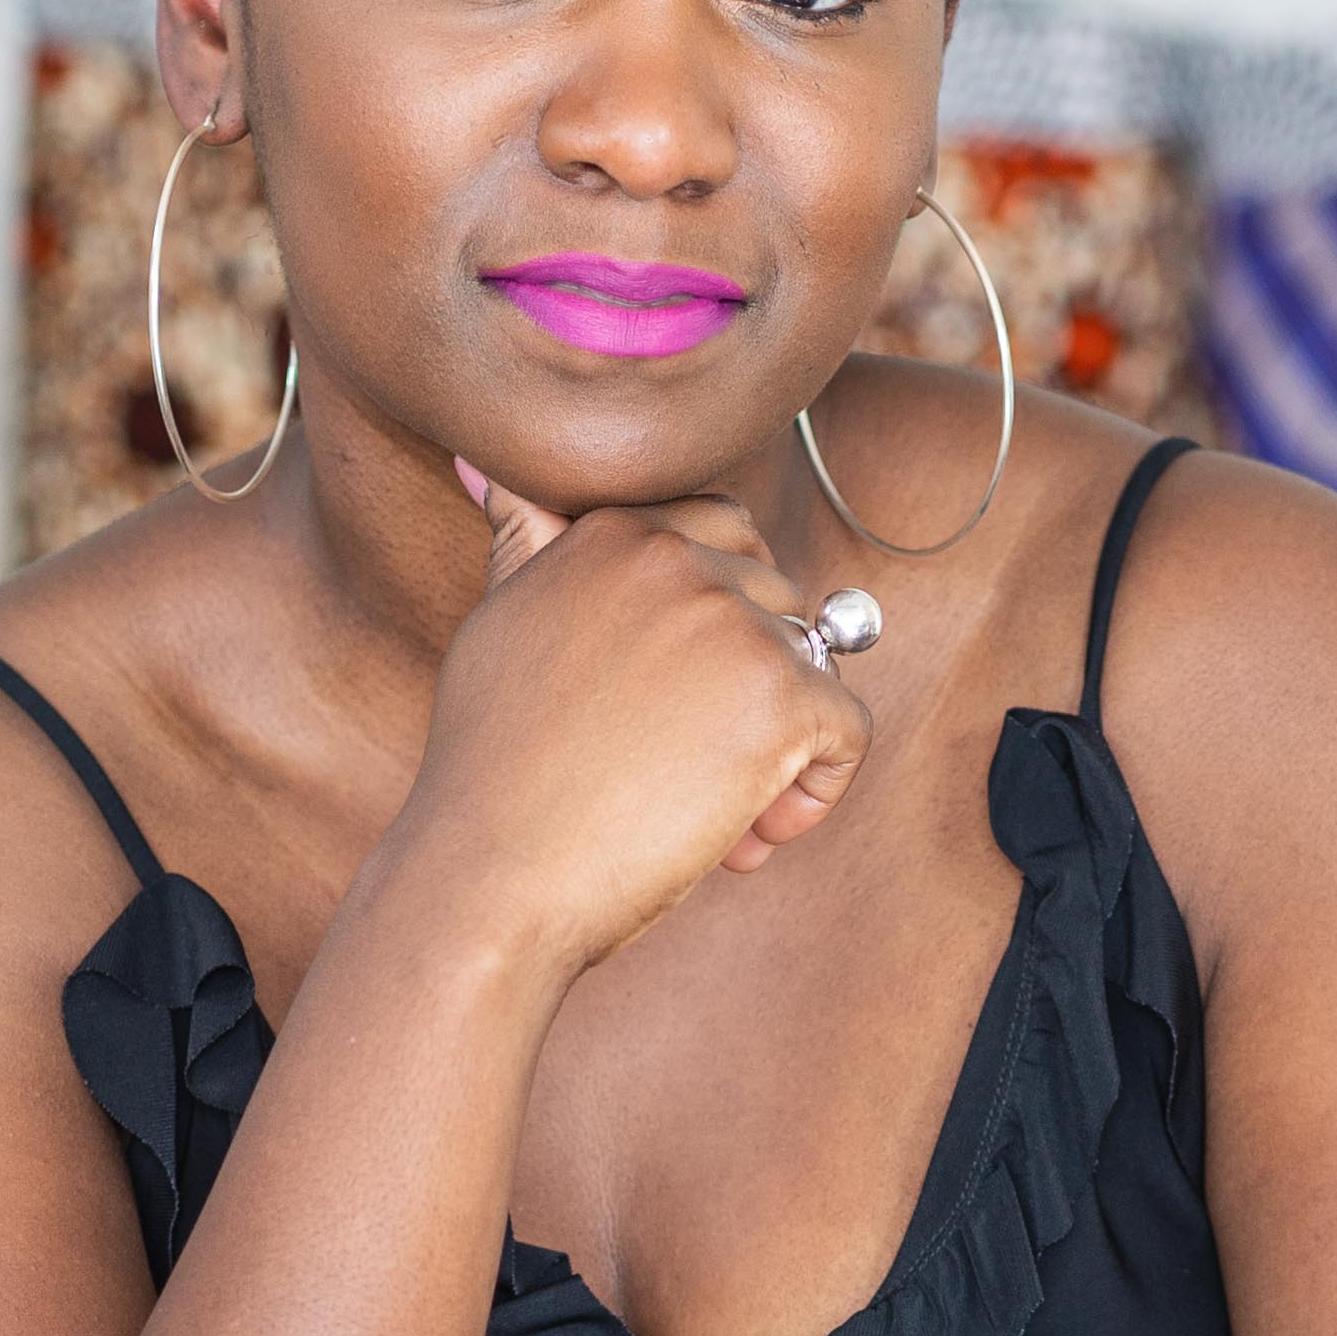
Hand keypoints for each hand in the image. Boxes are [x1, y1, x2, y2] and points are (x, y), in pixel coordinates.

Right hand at [396, 462, 870, 982]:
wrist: (491, 872)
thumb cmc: (493, 773)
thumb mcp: (499, 623)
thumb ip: (527, 544)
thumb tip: (488, 463)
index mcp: (614, 533)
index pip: (724, 534)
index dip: (722, 624)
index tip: (678, 701)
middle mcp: (676, 558)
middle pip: (779, 601)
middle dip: (753, 684)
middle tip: (694, 770)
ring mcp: (732, 621)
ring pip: (815, 667)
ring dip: (781, 745)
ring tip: (716, 819)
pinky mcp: (781, 695)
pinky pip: (848, 732)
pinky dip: (816, 792)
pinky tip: (749, 839)